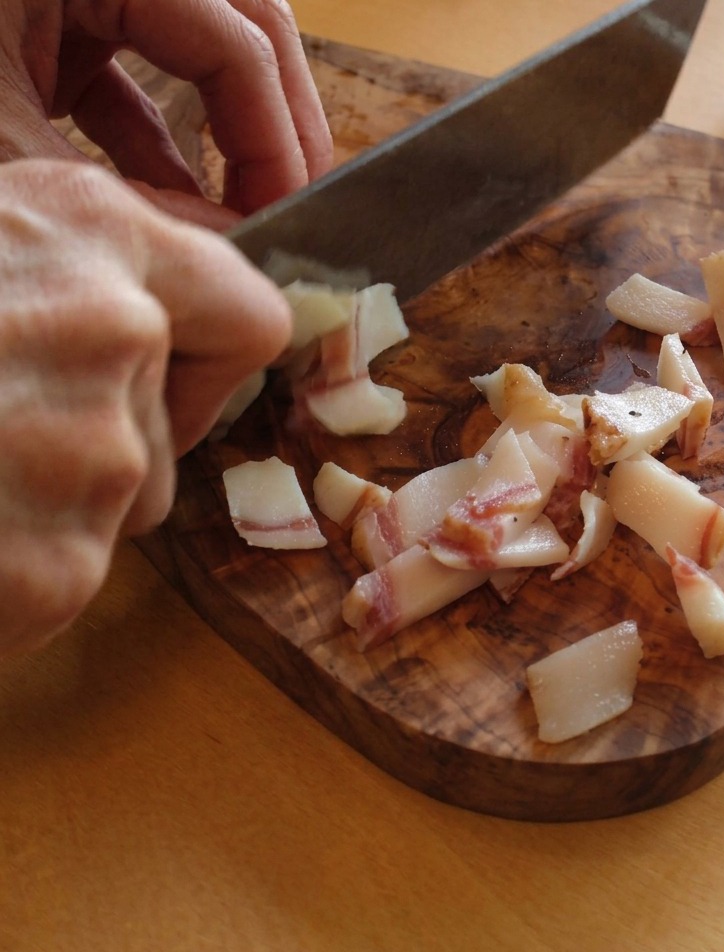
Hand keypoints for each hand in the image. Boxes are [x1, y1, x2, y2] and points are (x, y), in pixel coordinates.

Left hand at [0, 0, 332, 224]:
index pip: (236, 41)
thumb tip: (235, 245)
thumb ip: (133, 203)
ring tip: (249, 206)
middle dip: (277, 120)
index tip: (286, 218)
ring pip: (196, 48)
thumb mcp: (17, 157)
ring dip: (228, 130)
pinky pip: (133, 77)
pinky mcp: (50, 25)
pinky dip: (160, 142)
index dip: (275, 138)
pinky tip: (176, 202)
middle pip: (240, 24)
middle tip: (298, 198)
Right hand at [0, 159, 291, 658]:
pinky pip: (68, 575)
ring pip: (124, 501)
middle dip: (115, 440)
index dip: (214, 360)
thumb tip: (152, 321)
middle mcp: (114, 328)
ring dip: (58, 505)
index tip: (175, 380)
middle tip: (3, 432)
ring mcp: (99, 454)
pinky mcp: (62, 566)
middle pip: (178, 422)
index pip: (253, 313)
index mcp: (95, 231)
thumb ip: (77, 270)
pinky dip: (21, 571)